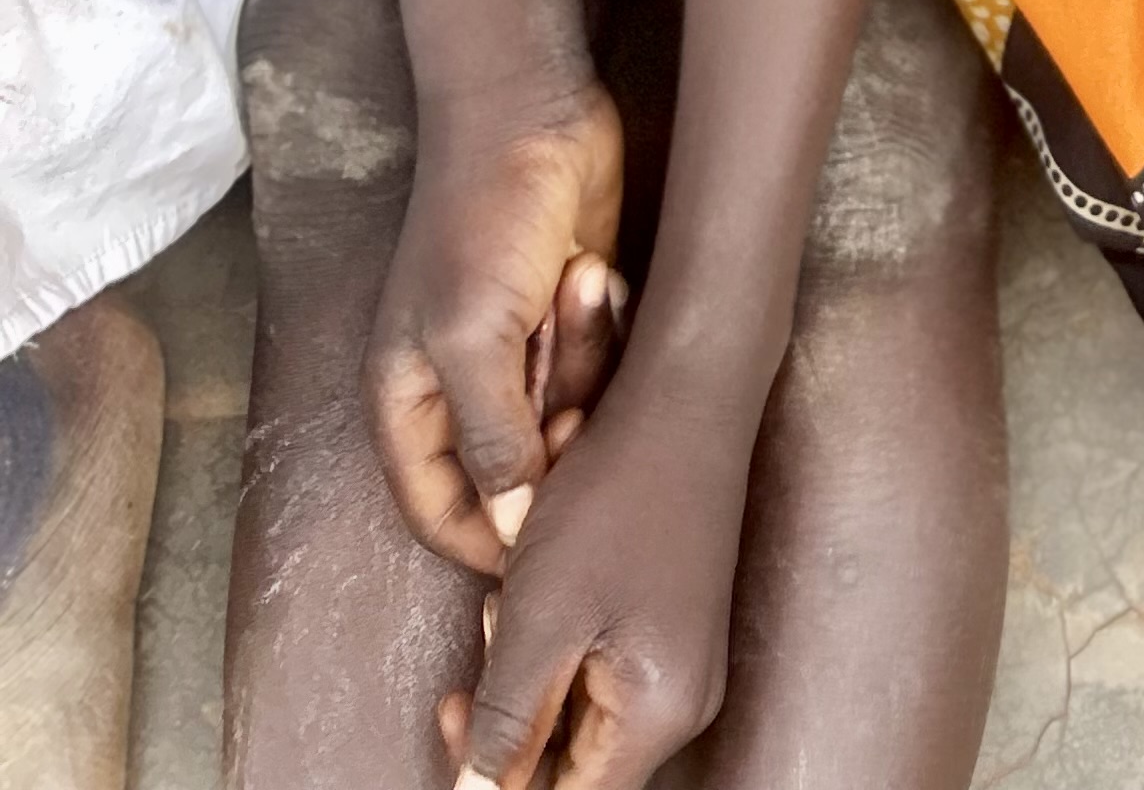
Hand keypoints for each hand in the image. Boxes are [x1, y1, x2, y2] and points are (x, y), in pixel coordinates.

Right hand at [368, 87, 625, 572]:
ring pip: (565, 419)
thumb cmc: (484, 220)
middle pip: (516, 471)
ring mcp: (518, 352)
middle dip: (552, 440)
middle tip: (572, 401)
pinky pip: (598, 368)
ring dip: (577, 360)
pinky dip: (599, 327)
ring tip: (571, 286)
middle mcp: (460, 387)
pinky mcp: (569, 319)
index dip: (486, 544)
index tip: (546, 554)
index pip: (438, 513)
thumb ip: (490, 442)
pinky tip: (590, 271)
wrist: (536, 115)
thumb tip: (514, 532)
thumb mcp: (472, 340)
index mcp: (409, 402)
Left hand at [437, 368, 752, 789]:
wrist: (685, 398)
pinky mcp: (676, 628)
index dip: (498, 783)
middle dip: (509, 719)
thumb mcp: (541, 618)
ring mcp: (686, 665)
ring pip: (582, 714)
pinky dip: (558, 645)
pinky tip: (538, 586)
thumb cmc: (615, 500)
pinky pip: (602, 672)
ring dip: (529, 675)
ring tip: (510, 598)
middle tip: (475, 649)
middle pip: (574, 763)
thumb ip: (507, 724)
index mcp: (656, 716)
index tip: (451, 717)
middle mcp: (682, 704)